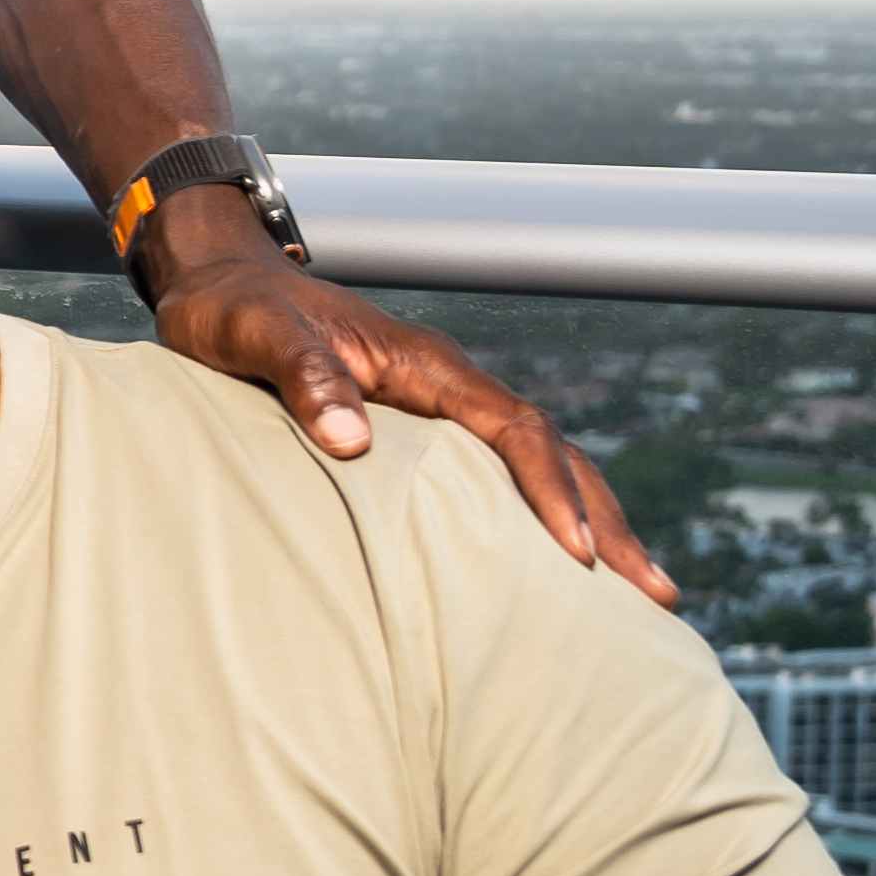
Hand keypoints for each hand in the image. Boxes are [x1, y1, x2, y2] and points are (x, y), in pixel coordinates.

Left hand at [142, 220, 669, 603]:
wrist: (219, 279)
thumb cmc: (235, 311)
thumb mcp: (258, 337)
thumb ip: (304, 379)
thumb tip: (352, 443)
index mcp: (427, 365)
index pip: (516, 430)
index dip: (550, 490)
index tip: (578, 555)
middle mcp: (449, 386)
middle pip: (553, 454)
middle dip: (605, 522)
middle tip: (656, 596)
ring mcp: (440, 408)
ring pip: (539, 467)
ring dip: (590, 522)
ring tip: (639, 593)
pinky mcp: (421, 432)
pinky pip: (498, 477)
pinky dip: (538, 518)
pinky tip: (552, 568)